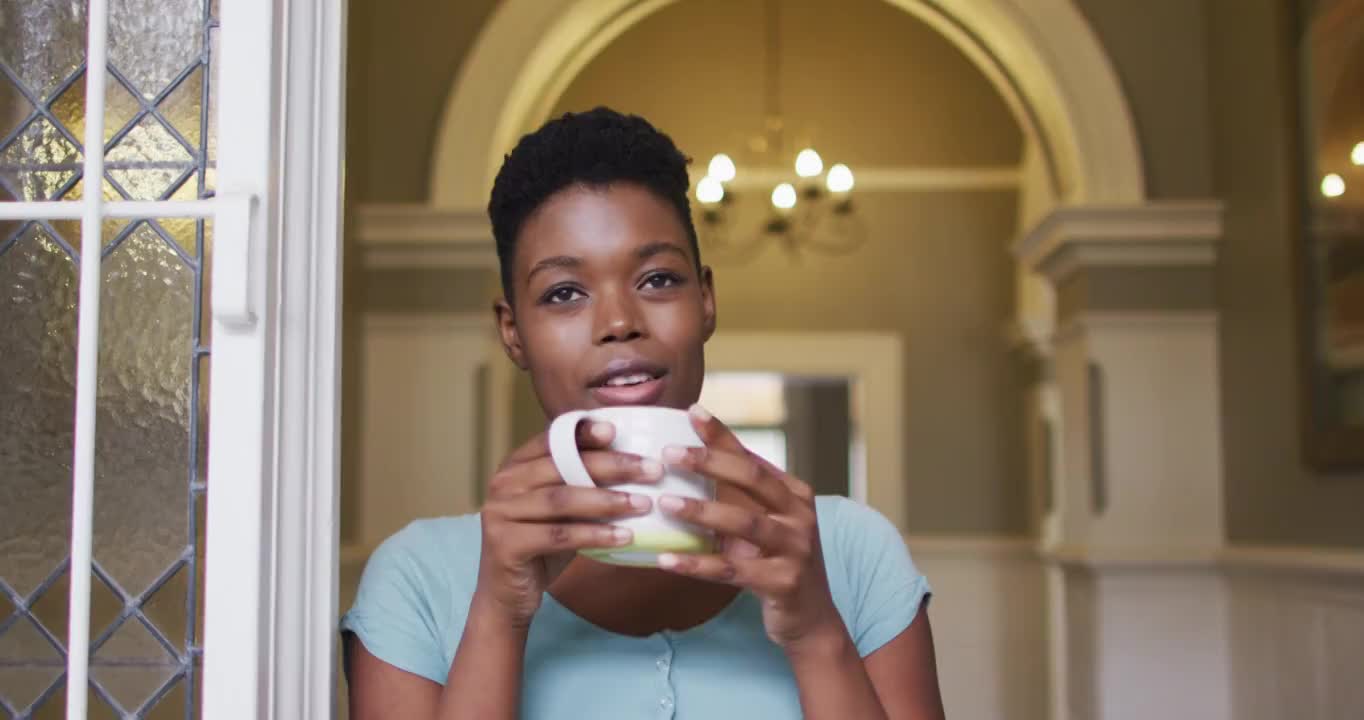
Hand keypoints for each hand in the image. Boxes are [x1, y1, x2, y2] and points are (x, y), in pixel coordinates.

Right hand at [475, 420, 661, 628]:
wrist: (508, 596)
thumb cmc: (542, 546)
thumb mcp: (561, 510)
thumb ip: (580, 483)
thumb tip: (634, 461)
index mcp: (515, 466)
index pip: (552, 440)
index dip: (583, 433)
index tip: (616, 430)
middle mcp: (503, 483)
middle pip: (563, 466)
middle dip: (611, 465)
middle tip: (651, 469)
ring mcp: (501, 513)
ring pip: (561, 499)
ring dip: (607, 500)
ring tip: (643, 504)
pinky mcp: (506, 543)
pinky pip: (558, 535)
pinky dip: (594, 534)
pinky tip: (624, 537)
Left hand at [654, 405, 845, 651]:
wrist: (811, 618)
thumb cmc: (777, 563)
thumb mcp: (764, 524)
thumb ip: (738, 497)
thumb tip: (689, 463)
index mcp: (793, 494)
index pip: (752, 456)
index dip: (722, 435)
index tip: (692, 412)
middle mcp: (800, 515)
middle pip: (752, 479)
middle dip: (709, 463)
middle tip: (669, 453)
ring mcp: (795, 549)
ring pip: (744, 522)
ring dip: (702, 510)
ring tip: (665, 502)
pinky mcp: (783, 582)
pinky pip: (732, 571)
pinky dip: (698, 564)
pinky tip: (667, 560)